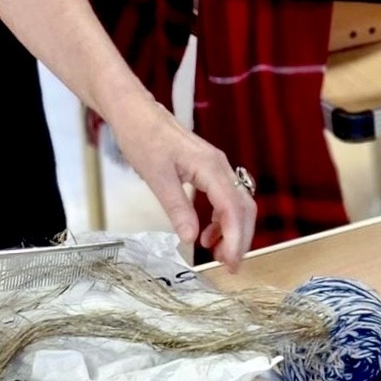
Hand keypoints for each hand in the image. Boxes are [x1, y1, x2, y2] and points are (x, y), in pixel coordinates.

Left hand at [110, 97, 255, 272]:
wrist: (137, 114)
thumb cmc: (144, 139)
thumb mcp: (157, 178)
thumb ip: (177, 208)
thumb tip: (190, 239)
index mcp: (210, 167)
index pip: (233, 208)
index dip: (235, 237)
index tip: (229, 262)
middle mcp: (220, 167)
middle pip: (244, 207)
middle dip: (240, 238)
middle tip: (229, 265)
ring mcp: (217, 168)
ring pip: (238, 204)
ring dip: (232, 230)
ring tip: (216, 253)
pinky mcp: (209, 170)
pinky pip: (225, 198)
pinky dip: (221, 220)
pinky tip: (206, 234)